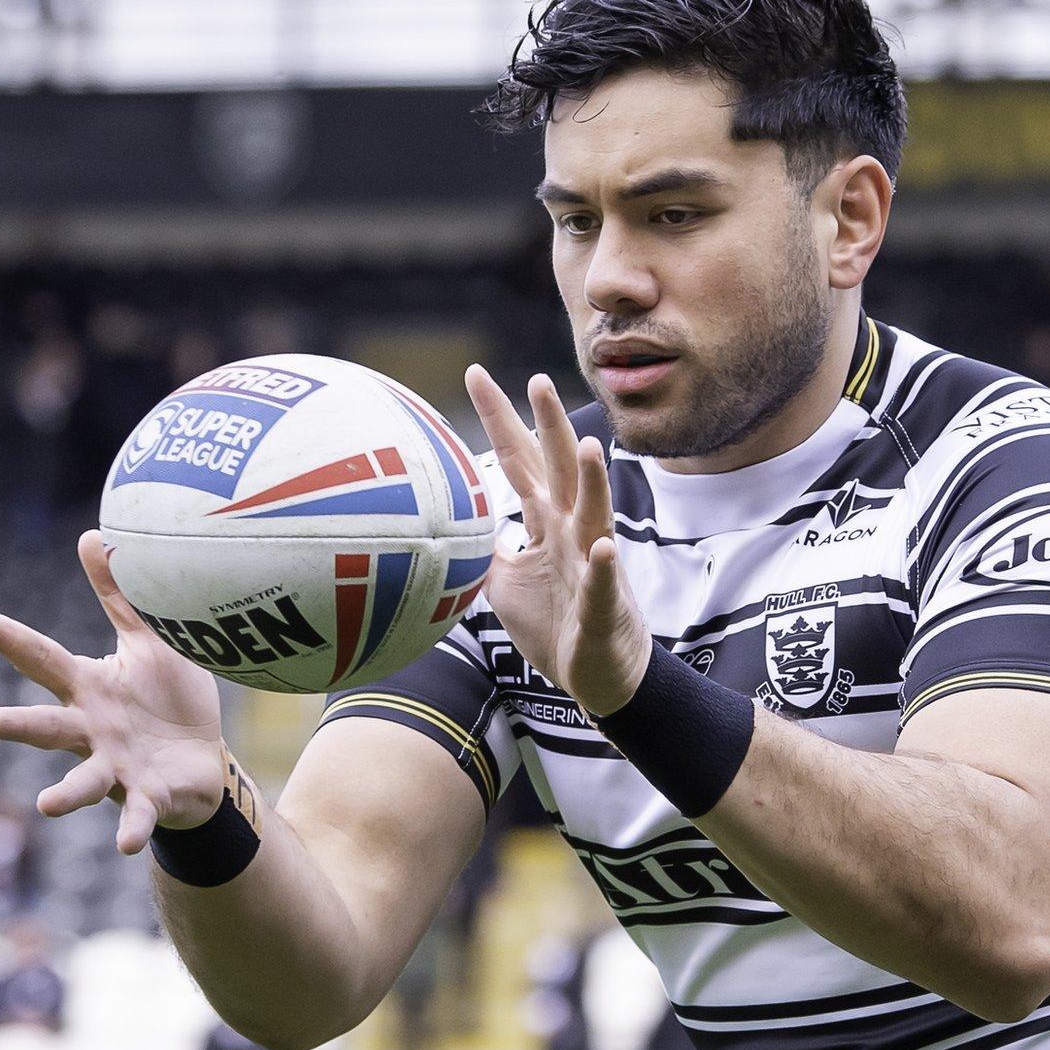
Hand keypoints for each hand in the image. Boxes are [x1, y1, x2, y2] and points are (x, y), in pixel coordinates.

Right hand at [0, 529, 227, 855]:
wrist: (202, 762)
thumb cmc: (167, 699)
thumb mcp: (148, 642)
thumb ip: (120, 596)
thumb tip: (94, 535)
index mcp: (90, 690)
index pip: (44, 660)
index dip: (10, 639)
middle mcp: (92, 732)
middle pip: (47, 726)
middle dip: (15, 726)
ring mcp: (115, 769)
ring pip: (82, 780)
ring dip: (64, 794)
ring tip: (46, 805)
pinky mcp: (146, 798)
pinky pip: (136, 816)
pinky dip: (131, 829)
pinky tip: (124, 844)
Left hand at [464, 367, 652, 715]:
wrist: (599, 677)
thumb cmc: (556, 623)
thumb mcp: (506, 580)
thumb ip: (483, 546)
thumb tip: (446, 523)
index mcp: (548, 522)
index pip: (519, 460)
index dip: (500, 418)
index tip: (474, 372)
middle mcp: (573, 532)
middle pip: (561, 469)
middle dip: (550, 426)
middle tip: (537, 378)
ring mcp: (591, 566)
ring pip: (594, 515)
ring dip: (593, 481)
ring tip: (590, 444)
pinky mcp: (603, 606)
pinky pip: (602, 583)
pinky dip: (602, 567)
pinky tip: (602, 548)